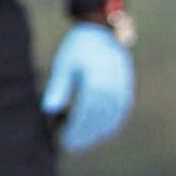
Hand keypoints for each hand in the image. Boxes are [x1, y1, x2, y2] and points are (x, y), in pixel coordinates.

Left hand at [42, 20, 133, 151]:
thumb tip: (48, 109)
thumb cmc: (78, 46)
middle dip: (85, 135)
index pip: (85, 115)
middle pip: (98, 120)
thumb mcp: (63, 64)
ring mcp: (122, 89)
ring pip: (111, 118)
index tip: (64, 140)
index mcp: (95, 83)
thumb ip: (58, 87)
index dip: (75, 130)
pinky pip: (120, 111)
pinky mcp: (127, 88)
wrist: (102, 30)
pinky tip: (100, 129)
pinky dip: (110, 123)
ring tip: (83, 141)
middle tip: (71, 145)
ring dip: (97, 132)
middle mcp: (112, 88)